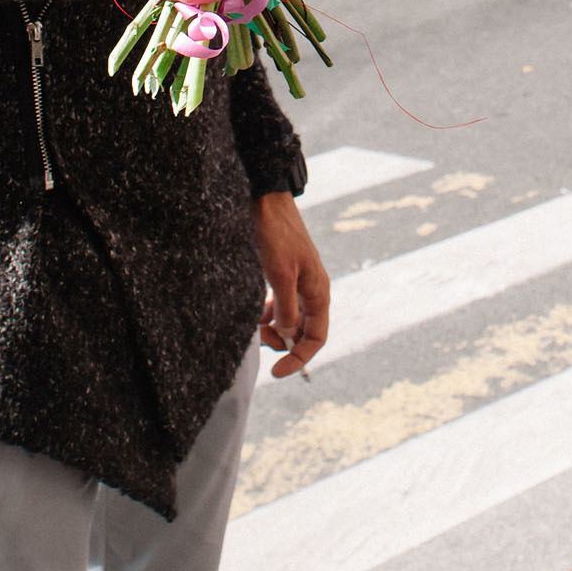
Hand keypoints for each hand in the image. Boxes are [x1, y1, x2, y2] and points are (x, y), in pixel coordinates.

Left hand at [251, 190, 329, 377]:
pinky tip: (255, 314)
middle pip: (303, 330)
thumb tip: (287, 336)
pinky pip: (281, 303)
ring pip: (290, 318)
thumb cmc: (276, 234)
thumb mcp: (280, 275)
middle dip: (283, 342)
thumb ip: (286, 309)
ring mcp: (298, 281)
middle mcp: (312, 288)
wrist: (266, 199)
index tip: (277, 371)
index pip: (317, 336)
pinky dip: (269, 313)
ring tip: (253, 329)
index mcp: (318, 290)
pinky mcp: (284, 273)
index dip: (300, 357)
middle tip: (258, 340)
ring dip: (274, 328)